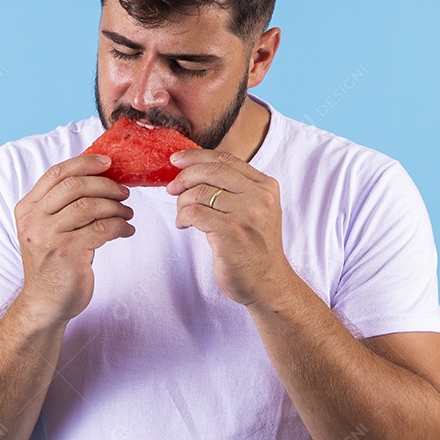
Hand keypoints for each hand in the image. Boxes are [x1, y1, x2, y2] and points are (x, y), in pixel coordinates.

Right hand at [13, 154, 133, 321]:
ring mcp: (48, 236)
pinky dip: (120, 226)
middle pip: (75, 186)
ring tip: (127, 213)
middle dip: (106, 185)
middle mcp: (34, 220)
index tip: (108, 163)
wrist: (45, 303)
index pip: (57, 173)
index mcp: (28, 209)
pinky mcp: (66, 253)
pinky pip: (101, 229)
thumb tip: (99, 180)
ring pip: (90, 206)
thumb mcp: (48, 230)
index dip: (85, 163)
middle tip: (124, 193)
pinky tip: (127, 230)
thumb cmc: (53, 264)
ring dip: (116, 207)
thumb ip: (62, 206)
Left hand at [166, 149, 295, 307]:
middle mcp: (259, 197)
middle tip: (172, 188)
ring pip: (199, 192)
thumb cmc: (255, 247)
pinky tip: (184, 225)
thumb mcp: (256, 210)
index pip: (226, 159)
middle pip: (211, 171)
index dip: (196, 156)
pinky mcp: (231, 233)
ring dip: (182, 202)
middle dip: (184, 177)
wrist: (267, 282)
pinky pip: (194, 213)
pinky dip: (183, 217)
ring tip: (182, 215)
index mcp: (265, 186)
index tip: (176, 160)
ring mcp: (246, 214)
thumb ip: (237, 189)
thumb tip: (195, 170)